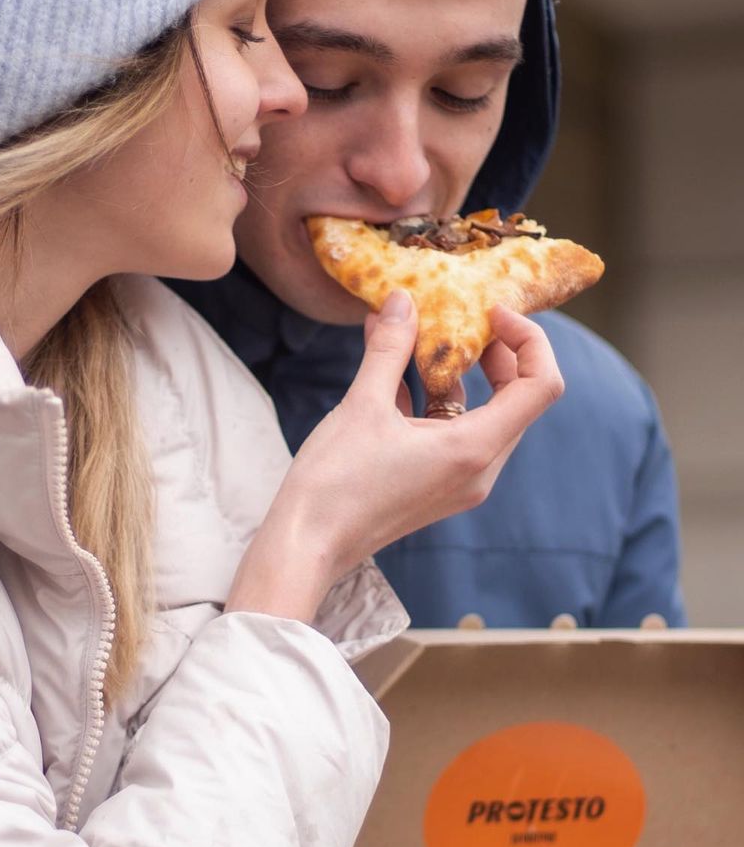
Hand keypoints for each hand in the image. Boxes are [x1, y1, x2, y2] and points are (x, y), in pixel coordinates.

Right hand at [226, 292, 562, 619]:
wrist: (306, 546)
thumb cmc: (335, 483)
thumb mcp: (361, 406)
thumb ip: (388, 350)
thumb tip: (402, 300)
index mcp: (474, 450)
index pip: (540, 385)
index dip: (528, 340)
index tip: (490, 312)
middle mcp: (480, 470)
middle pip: (518, 398)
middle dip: (495, 352)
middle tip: (462, 318)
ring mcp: (460, 481)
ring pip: (483, 414)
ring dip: (459, 373)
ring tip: (420, 335)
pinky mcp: (437, 485)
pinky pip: (454, 433)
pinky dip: (435, 399)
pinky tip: (395, 370)